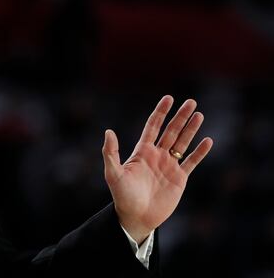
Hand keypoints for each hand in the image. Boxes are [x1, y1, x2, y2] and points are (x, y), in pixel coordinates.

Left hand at [102, 95, 212, 243]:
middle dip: (180, 116)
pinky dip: (199, 152)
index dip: (160, 112)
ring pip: (182, 143)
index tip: (168, 98)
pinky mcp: (179, 178)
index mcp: (142, 151)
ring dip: (191, 129)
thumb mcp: (113, 173)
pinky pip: (191, 162)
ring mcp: (169, 166)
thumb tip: (108, 131)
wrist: (136, 216)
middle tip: (191, 101)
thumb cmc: (122, 195)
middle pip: (171, 131)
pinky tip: (207, 140)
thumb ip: (111, 152)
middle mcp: (157, 155)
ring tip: (199, 114)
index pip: (153, 126)